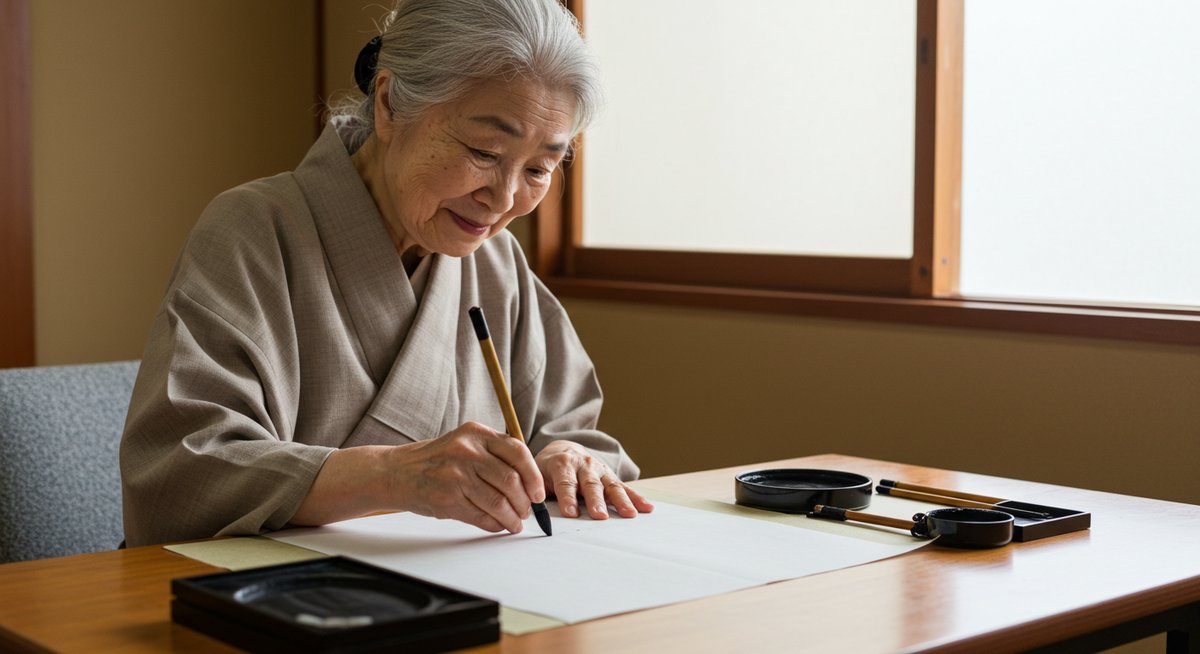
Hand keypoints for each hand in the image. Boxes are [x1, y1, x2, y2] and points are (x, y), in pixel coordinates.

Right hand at [385, 421, 545, 532]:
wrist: (395, 472)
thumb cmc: (436, 460)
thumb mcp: (464, 442)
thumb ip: (493, 454)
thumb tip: (529, 483)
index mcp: (475, 433)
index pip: (517, 452)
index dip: (533, 476)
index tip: (538, 493)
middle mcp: (466, 451)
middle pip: (511, 480)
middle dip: (524, 502)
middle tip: (526, 512)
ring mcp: (455, 475)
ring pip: (498, 502)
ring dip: (511, 518)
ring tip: (515, 523)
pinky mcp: (446, 499)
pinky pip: (480, 516)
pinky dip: (494, 525)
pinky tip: (497, 525)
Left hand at [534, 440, 653, 519]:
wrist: (563, 451)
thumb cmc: (548, 469)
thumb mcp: (536, 476)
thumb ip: (536, 491)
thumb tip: (531, 511)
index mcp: (562, 463)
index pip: (565, 482)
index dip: (568, 498)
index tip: (571, 513)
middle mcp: (584, 464)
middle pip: (590, 484)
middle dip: (596, 501)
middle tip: (600, 516)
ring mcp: (599, 470)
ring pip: (611, 486)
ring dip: (621, 500)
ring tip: (629, 514)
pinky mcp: (610, 477)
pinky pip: (624, 488)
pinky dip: (636, 498)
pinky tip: (646, 507)